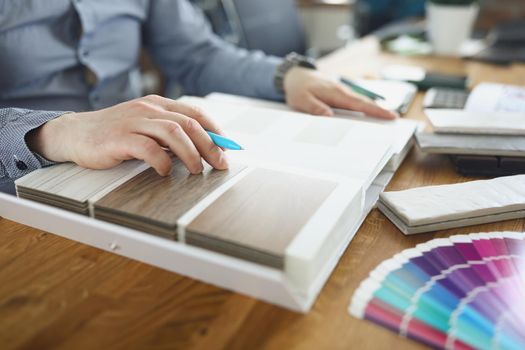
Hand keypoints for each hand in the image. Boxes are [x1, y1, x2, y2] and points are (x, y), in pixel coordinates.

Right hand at [27, 95, 228, 175]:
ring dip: (190, 154)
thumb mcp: (146, 127)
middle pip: (189, 124)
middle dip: (210, 145)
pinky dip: (162, 162)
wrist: (75, 133)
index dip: (215, 130)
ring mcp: (134, 121)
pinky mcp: (119, 138)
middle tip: (219, 164)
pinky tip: (165, 172)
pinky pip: (148, 148)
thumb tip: (203, 149)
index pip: (195, 113)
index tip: (228, 148)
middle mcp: (148, 108)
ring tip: (196, 170)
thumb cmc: (115, 133)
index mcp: (158, 104)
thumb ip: (170, 134)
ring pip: (173, 133)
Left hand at [283, 67, 397, 118]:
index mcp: (335, 93)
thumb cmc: (298, 88)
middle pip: (364, 103)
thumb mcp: (301, 100)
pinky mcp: (339, 95)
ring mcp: (342, 92)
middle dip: (379, 110)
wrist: (295, 75)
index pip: (359, 103)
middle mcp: (342, 91)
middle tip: (394, 120)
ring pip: (360, 102)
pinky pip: (354, 102)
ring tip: (386, 120)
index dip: (375, 110)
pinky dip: (363, 108)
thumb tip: (329, 117)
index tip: (389, 115)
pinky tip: (368, 116)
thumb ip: (315, 108)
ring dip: (373, 110)